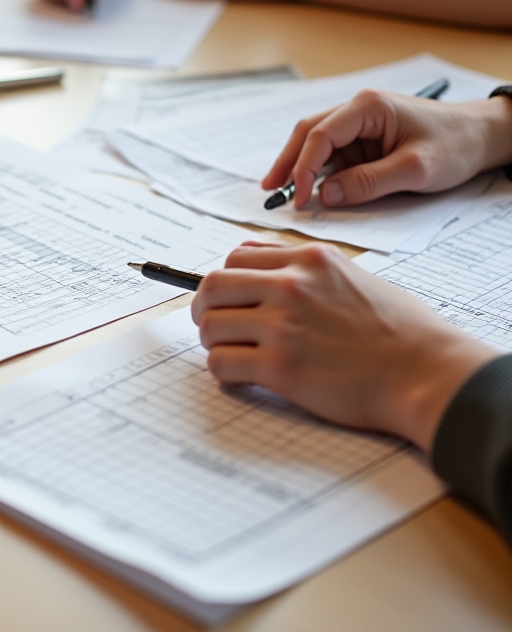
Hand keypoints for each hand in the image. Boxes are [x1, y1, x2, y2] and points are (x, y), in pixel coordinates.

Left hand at [191, 242, 496, 450]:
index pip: (235, 258)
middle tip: (215, 326)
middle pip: (212, 286)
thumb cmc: (396, 330)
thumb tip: (250, 255)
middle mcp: (291, 286)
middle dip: (205, 308)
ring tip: (231, 353)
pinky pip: (222, 363)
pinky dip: (223, 372)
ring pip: (210, 326)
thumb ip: (300, 264)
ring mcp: (283, 327)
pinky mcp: (280, 367)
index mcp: (308, 260)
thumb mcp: (350, 274)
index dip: (226, 281)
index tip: (229, 300)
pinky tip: (241, 376)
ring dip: (213, 342)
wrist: (426, 373)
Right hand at [263, 91, 511, 206]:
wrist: (485, 136)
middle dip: (287, 162)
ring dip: (300, 167)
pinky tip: (309, 186)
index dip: (303, 168)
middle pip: (308, 134)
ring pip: (318, 143)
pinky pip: (335, 154)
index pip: (319, 136)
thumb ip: (368, 183)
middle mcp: (358, 110)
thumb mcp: (415, 169)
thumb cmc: (456, 145)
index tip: (298, 197)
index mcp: (367, 107)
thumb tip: (326, 196)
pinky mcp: (366, 139)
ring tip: (282, 190)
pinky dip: (319, 171)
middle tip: (270, 189)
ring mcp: (361, 124)